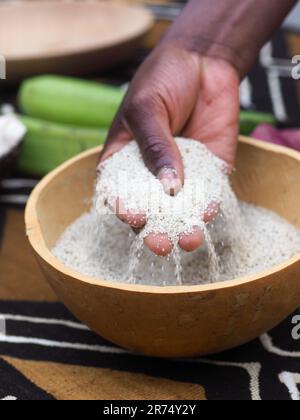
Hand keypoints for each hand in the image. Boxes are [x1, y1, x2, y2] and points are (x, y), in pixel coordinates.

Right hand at [99, 44, 239, 255]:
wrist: (203, 61)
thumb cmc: (162, 79)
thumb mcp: (147, 108)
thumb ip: (155, 146)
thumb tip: (169, 187)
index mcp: (124, 160)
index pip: (119, 193)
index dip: (124, 209)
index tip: (134, 218)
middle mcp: (150, 172)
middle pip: (149, 210)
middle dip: (154, 230)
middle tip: (161, 245)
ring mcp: (180, 173)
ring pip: (179, 209)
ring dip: (183, 227)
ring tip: (188, 240)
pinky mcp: (207, 170)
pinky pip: (207, 193)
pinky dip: (208, 206)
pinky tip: (208, 213)